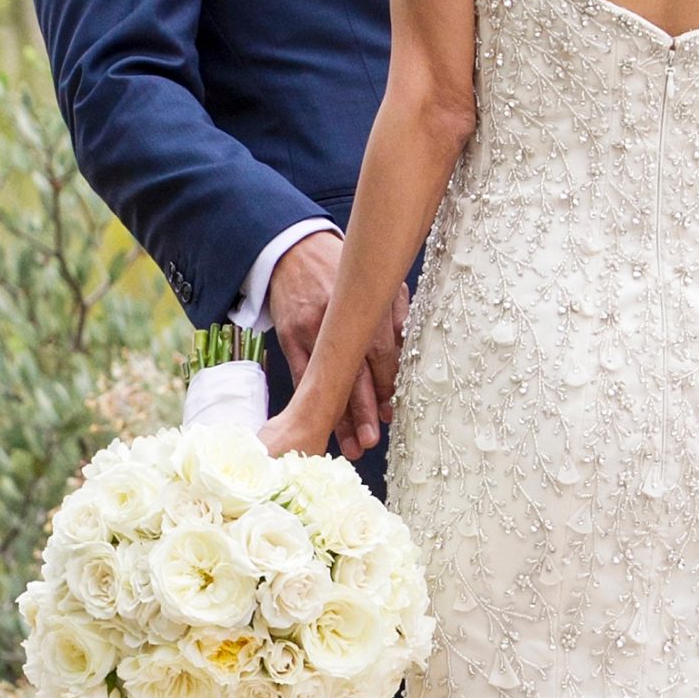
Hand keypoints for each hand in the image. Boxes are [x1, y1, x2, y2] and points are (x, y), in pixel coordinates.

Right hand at [266, 233, 407, 460]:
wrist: (293, 250)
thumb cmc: (341, 269)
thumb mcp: (372, 279)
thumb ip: (394, 310)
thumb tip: (409, 345)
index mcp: (363, 302)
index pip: (378, 350)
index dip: (385, 383)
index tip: (391, 412)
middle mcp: (336, 318)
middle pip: (352, 370)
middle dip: (363, 409)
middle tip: (372, 440)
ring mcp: (310, 330)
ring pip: (326, 378)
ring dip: (339, 416)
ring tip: (351, 447)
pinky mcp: (289, 337)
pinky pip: (301, 376)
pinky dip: (313, 401)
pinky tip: (320, 424)